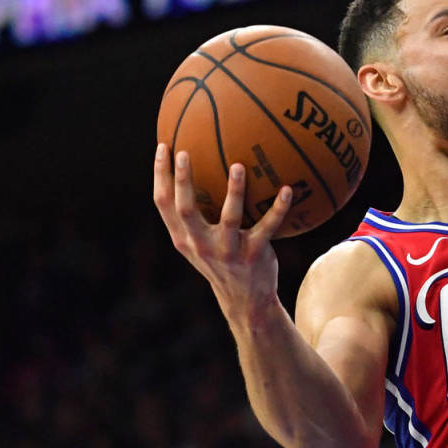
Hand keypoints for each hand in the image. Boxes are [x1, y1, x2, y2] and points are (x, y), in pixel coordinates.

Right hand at [153, 143, 292, 315]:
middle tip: (186, 151)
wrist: (246, 300)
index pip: (163, 204)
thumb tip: (200, 171)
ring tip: (239, 166)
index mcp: (184, 238)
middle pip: (185, 209)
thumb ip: (194, 215)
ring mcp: (227, 251)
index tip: (163, 147)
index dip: (160, 176)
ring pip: (228, 218)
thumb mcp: (200, 242)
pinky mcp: (253, 255)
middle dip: (183, 180)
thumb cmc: (222, 260)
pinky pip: (267, 227)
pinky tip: (287, 189)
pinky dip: (278, 208)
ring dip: (233, 191)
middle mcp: (200, 244)